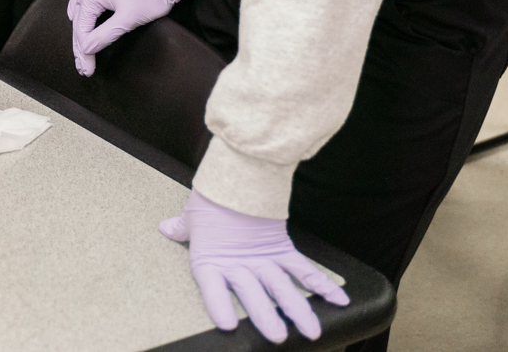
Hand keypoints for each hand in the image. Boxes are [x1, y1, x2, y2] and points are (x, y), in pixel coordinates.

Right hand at [66, 0, 187, 74]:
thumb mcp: (128, 20)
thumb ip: (105, 35)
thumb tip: (87, 48)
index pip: (82, 28)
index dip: (84, 52)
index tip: (87, 69)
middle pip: (80, 22)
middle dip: (81, 47)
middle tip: (83, 68)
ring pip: (81, 13)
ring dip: (80, 34)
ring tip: (80, 53)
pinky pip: (84, 0)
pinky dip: (81, 14)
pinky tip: (75, 18)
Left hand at [161, 191, 348, 342]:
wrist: (238, 172)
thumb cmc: (212, 197)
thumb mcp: (192, 215)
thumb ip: (182, 228)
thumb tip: (167, 228)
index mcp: (212, 259)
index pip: (213, 287)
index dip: (220, 305)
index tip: (227, 324)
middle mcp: (240, 263)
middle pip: (253, 293)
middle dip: (266, 316)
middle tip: (277, 336)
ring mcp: (264, 258)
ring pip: (282, 288)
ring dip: (298, 310)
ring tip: (312, 331)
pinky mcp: (282, 249)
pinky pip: (305, 271)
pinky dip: (324, 286)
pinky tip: (340, 302)